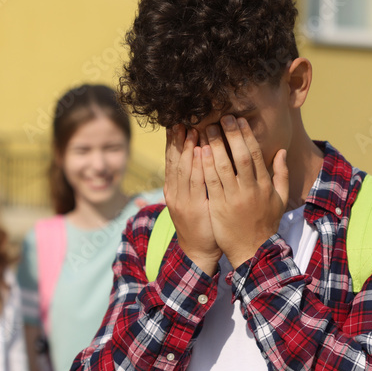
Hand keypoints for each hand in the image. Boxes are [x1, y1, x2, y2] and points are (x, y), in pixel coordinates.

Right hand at [164, 125, 221, 274]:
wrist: (198, 250)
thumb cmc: (199, 224)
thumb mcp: (189, 202)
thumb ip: (189, 183)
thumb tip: (195, 160)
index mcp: (172, 190)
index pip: (171, 161)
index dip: (172, 142)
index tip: (176, 124)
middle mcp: (174, 192)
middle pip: (174, 161)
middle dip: (178, 140)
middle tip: (182, 120)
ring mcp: (182, 200)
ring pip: (183, 169)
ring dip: (187, 148)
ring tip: (191, 129)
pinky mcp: (193, 207)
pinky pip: (195, 182)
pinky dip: (196, 165)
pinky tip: (200, 151)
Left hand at [201, 115, 288, 268]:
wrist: (253, 250)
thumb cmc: (265, 224)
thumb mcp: (280, 200)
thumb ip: (281, 175)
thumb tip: (281, 151)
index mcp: (265, 185)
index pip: (256, 154)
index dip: (247, 135)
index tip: (238, 120)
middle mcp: (251, 189)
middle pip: (241, 156)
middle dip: (231, 135)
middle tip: (221, 118)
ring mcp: (235, 198)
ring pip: (224, 167)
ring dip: (215, 145)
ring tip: (205, 129)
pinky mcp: (220, 206)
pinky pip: (211, 182)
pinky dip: (206, 166)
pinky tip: (199, 151)